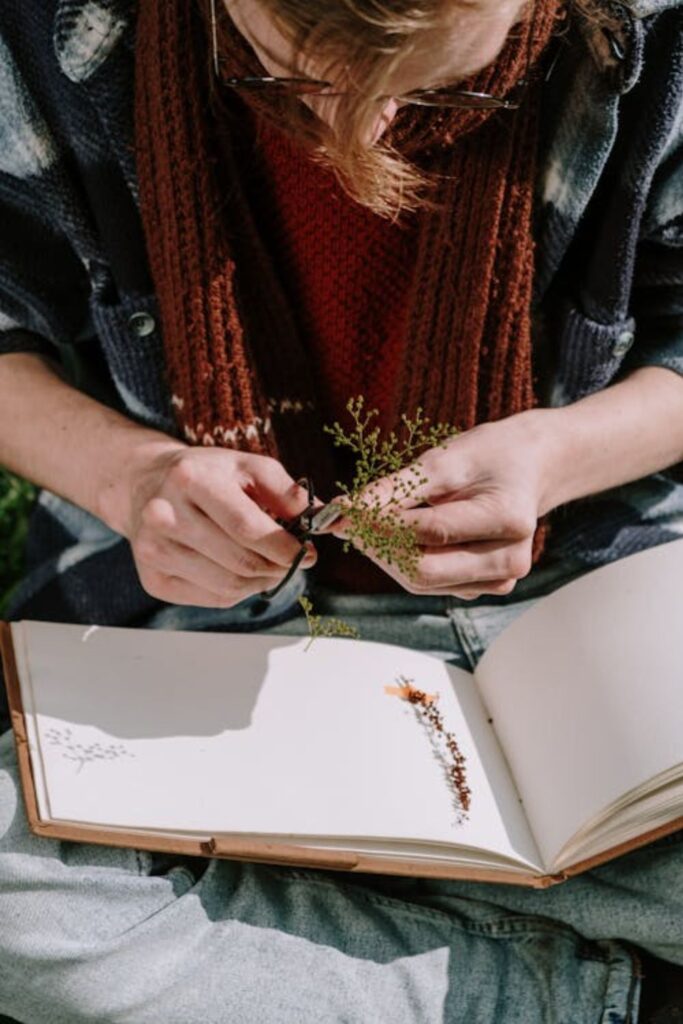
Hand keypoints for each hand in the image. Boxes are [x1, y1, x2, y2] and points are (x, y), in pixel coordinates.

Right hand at [118, 443, 316, 607]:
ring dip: (261, 581)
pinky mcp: (153, 580)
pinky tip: (241, 570)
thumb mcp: (249, 466)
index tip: (309, 553)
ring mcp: (153, 551)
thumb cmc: (208, 474)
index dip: (285, 548)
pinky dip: (238, 590)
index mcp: (190, 479)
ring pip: (228, 586)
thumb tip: (325, 521)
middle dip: (278, 567)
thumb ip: (288, 493)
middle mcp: (164, 516)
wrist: (146, 485)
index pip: (247, 528)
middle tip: (295, 562)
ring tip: (271, 565)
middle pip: (239, 562)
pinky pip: (212, 598)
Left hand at [329, 412, 551, 599]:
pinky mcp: (488, 586)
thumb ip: (396, 487)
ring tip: (368, 526)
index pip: (431, 532)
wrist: (531, 468)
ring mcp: (501, 578)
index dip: (381, 524)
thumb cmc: (490, 456)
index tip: (344, 511)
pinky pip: (433, 584)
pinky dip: (405, 562)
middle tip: (347, 522)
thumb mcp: (445, 459)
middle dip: (378, 546)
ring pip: (423, 583)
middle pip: (424, 570)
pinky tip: (395, 538)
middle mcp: (510, 558)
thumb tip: (344, 510)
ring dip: (387, 556)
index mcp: (508, 519)